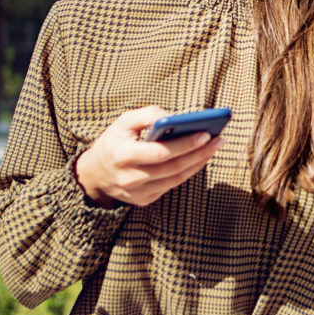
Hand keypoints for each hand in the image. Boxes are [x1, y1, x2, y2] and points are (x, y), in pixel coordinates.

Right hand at [76, 106, 222, 207]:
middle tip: (219, 139)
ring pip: (176, 178)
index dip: (184, 144)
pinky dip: (188, 171)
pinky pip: (172, 185)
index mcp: (121, 155)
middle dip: (199, 153)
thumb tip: (175, 116)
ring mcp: (137, 193)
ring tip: (215, 147)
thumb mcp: (123, 122)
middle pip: (173, 167)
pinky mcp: (144, 200)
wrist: (94, 174)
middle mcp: (129, 178)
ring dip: (199, 162)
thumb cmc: (114, 142)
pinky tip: (201, 158)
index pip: (159, 152)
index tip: (205, 133)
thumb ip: (148, 114)